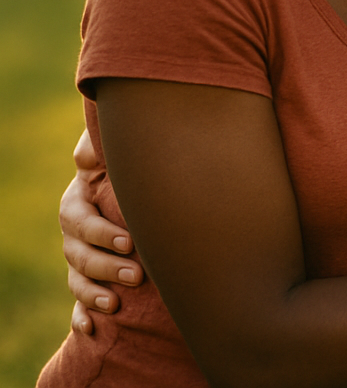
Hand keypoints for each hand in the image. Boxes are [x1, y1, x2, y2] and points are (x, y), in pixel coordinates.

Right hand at [61, 130, 140, 334]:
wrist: (136, 192)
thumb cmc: (129, 171)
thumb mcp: (116, 159)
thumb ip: (99, 153)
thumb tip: (87, 152)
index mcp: (78, 203)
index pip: (82, 221)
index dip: (103, 233)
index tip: (131, 242)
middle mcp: (73, 234)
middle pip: (80, 255)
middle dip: (107, 266)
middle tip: (138, 276)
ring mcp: (78, 259)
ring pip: (77, 279)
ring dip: (93, 294)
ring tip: (115, 305)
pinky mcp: (88, 279)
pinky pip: (78, 302)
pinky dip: (81, 316)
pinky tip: (90, 329)